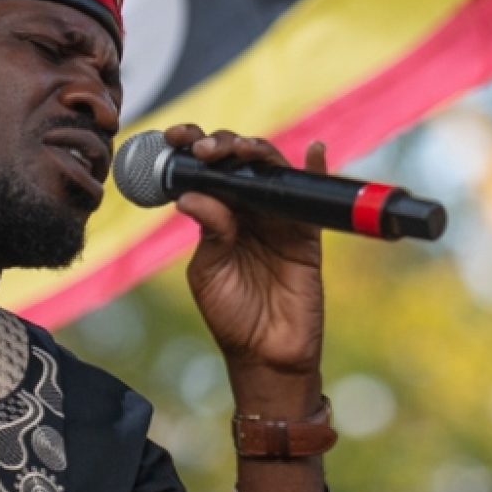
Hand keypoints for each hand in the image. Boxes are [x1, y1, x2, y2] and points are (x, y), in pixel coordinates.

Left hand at [165, 125, 326, 389]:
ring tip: (239, 150)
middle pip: (237, 162)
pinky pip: (312, 196)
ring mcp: (279, 219)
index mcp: (218, 216)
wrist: (266, 355)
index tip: (173, 136)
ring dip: (256, 151)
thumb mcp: (208, 272)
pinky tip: (314, 151)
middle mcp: (248, 211)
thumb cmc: (231, 316)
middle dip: (220, 145)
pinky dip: (317, 170)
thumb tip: (194, 195)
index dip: (190, 148)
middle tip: (203, 149)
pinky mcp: (307, 234)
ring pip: (270, 170)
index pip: (205, 171)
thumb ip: (208, 232)